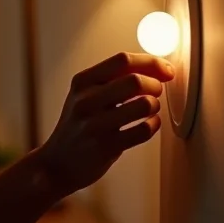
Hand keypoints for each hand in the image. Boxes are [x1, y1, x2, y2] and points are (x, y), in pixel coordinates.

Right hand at [37, 52, 174, 196]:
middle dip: (155, 84)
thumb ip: (113, 79)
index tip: (165, 69)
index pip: (122, 60)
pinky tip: (149, 124)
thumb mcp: (84, 95)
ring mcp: (95, 124)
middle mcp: (86, 100)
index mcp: (82, 81)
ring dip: (154, 105)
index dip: (150, 62)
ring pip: (142, 105)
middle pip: (134, 80)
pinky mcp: (106, 146)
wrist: (57, 162)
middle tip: (156, 91)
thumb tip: (156, 67)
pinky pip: (143, 131)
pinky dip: (153, 125)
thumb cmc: (79, 124)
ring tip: (150, 107)